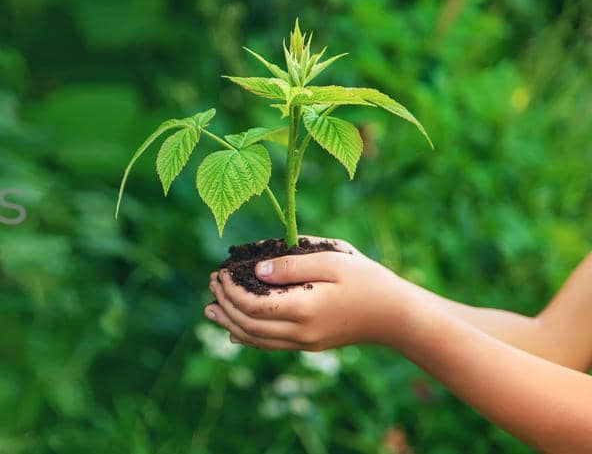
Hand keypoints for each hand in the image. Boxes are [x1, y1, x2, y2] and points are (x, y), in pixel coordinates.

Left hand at [202, 238, 430, 350]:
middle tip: (211, 282)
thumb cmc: (368, 281)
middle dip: (225, 303)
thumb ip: (293, 264)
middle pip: (248, 324)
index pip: (253, 304)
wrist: (397, 316)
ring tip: (210, 308)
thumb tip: (257, 270)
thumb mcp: (333, 260)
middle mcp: (301, 331)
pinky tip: (233, 330)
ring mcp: (304, 342)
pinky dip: (247, 337)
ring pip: (255, 339)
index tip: (221, 272)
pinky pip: (269, 345)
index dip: (231, 289)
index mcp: (305, 308)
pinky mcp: (309, 345)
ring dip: (229, 323)